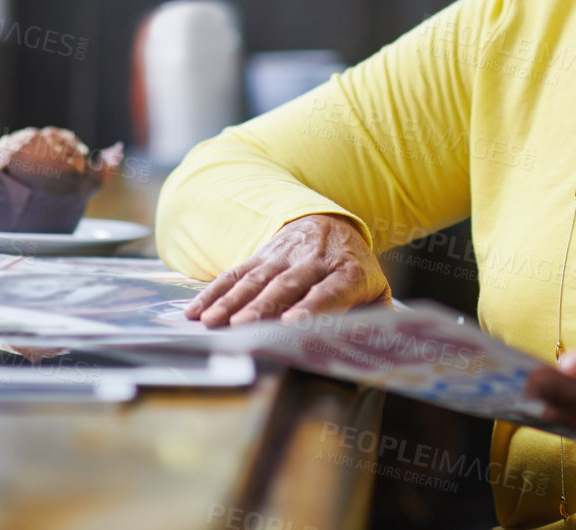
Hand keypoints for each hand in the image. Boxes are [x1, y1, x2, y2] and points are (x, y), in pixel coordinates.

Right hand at [182, 213, 390, 327]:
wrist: (332, 222)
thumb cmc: (354, 269)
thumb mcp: (376, 290)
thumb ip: (376, 319)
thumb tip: (374, 354)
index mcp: (347, 272)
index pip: (329, 290)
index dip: (310, 306)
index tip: (291, 323)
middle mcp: (314, 261)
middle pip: (286, 285)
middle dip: (263, 307)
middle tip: (244, 327)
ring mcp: (284, 256)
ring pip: (257, 279)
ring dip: (233, 301)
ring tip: (213, 321)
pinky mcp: (261, 256)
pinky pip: (236, 273)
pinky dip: (215, 291)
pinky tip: (198, 310)